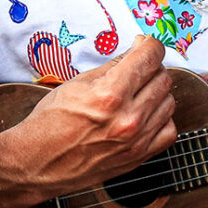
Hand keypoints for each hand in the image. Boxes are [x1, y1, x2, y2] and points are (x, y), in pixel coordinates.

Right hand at [16, 36, 175, 194]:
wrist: (38, 162)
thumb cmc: (50, 122)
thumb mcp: (76, 84)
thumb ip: (113, 66)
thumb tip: (136, 50)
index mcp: (110, 94)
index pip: (149, 58)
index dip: (151, 45)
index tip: (146, 44)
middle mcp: (128, 118)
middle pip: (162, 78)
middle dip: (151, 66)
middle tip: (137, 67)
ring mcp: (136, 140)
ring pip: (169, 101)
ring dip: (157, 91)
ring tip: (138, 91)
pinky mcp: (139, 157)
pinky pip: (168, 130)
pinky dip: (161, 118)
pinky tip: (146, 114)